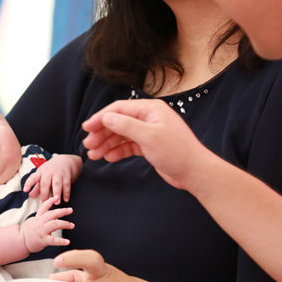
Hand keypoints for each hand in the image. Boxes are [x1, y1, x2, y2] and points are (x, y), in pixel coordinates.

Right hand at [21, 196, 73, 251]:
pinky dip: (61, 241)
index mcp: (38, 218)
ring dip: (65, 224)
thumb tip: (50, 214)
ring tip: (72, 225)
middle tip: (70, 210)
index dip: (50, 201)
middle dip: (62, 211)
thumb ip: (41, 218)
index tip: (57, 197)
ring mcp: (41, 231)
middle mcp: (40, 223)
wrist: (19, 242)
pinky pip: (53, 240)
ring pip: (54, 224)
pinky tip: (67, 241)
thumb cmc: (27, 233)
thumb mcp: (32, 222)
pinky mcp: (43, 240)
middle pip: (52, 214)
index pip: (44, 207)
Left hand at [23, 154, 81, 201]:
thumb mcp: (42, 176)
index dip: (28, 183)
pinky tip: (66, 199)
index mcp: (40, 173)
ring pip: (57, 184)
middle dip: (44, 193)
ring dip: (57, 193)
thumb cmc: (51, 170)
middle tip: (44, 202)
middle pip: (45, 183)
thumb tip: (30, 195)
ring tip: (56, 202)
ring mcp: (58, 174)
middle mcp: (49, 172)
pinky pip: (66, 185)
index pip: (33, 177)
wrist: (64, 160)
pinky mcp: (66, 176)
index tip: (25, 190)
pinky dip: (66, 193)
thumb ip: (37, 187)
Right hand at [82, 99, 212, 189]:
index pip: (118, 109)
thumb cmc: (177, 152)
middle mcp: (148, 118)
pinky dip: (118, 151)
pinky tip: (108, 158)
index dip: (100, 118)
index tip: (86, 128)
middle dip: (101, 133)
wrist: (194, 172)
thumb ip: (126, 125)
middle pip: (118, 122)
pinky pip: (128, 146)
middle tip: (88, 145)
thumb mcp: (149, 136)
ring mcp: (149, 132)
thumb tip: (106, 118)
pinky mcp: (149, 146)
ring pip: (121, 135)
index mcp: (150, 109)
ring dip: (107, 144)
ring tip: (94, 155)